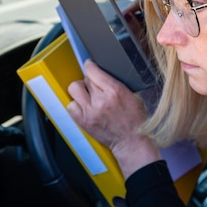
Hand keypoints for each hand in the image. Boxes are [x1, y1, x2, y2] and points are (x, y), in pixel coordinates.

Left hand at [67, 59, 159, 177]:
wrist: (132, 141)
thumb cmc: (135, 120)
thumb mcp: (133, 96)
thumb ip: (116, 84)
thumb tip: (102, 74)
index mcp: (115, 91)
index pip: (93, 70)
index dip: (90, 66)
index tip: (90, 65)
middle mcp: (101, 100)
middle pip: (85, 79)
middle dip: (90, 80)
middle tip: (95, 86)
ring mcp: (90, 111)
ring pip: (74, 89)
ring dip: (80, 90)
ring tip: (87, 94)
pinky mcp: (84, 121)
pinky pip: (70, 105)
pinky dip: (75, 104)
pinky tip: (83, 106)